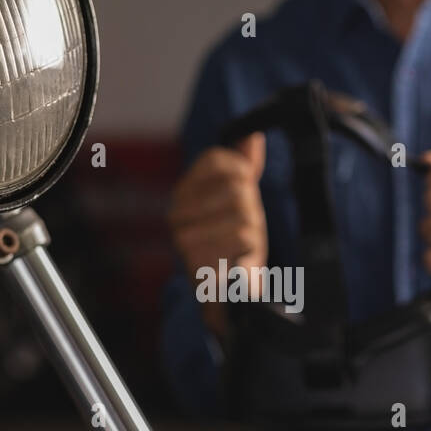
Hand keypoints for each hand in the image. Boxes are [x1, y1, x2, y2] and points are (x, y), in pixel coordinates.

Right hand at [167, 133, 267, 337]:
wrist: (228, 296)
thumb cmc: (234, 244)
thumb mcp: (240, 199)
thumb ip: (242, 165)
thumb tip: (252, 133)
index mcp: (183, 194)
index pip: (216, 158)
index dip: (240, 170)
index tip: (244, 189)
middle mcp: (177, 215)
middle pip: (237, 188)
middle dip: (251, 207)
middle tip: (244, 227)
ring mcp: (185, 240)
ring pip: (244, 214)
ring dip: (253, 231)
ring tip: (240, 246)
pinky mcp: (200, 264)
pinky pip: (244, 240)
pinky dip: (250, 251)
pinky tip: (238, 261)